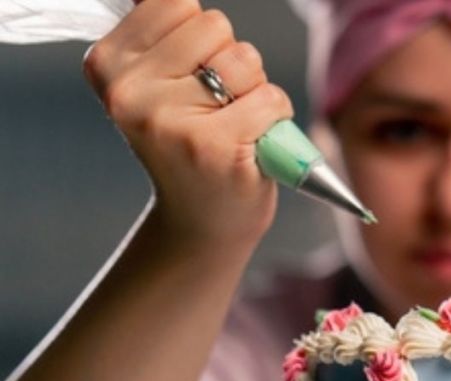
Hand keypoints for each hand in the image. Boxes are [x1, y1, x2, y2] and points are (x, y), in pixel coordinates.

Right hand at [83, 0, 292, 250]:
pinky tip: (252, 144)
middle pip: (215, 25)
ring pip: (246, 58)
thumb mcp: (158, 86)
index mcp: (108, 66)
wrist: (202, 223)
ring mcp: (172, 121)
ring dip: (253, 88)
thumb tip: (181, 0)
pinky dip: (276, 117)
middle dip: (229, 60)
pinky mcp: (216, 146)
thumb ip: (164, 35)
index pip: (177, 2)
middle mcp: (130, 92)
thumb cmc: (190, 147)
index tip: (188, 78)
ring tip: (232, 125)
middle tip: (214, 107)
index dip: (201, 38)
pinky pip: (271, 97)